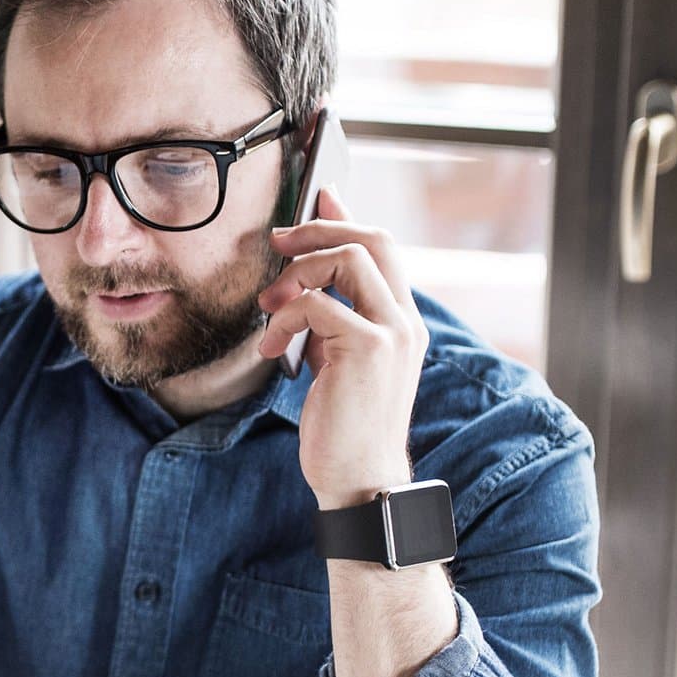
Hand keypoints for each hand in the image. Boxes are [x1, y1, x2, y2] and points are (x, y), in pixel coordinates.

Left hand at [257, 187, 429, 510]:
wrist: (359, 480)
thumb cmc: (344, 426)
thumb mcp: (339, 360)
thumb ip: (332, 317)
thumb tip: (305, 277)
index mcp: (403, 321)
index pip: (384, 246)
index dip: (347, 215)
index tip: (318, 197)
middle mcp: (406, 320)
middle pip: (373, 238)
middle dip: (318, 229)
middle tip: (277, 243)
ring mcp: (393, 332)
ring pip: (348, 258)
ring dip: (296, 274)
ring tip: (270, 309)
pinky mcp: (369, 348)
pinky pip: (318, 303)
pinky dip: (285, 318)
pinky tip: (272, 349)